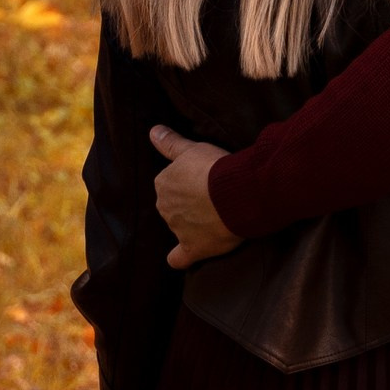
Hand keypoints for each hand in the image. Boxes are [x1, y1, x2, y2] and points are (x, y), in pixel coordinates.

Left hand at [151, 125, 239, 266]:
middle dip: (189, 204)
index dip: (188, 184)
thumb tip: (152, 131)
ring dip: (193, 225)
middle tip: (214, 199)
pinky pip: (179, 258)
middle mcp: (165, 207)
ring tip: (217, 219)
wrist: (236, 193)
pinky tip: (183, 258)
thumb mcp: (193, 148)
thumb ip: (170, 143)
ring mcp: (178, 229)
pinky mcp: (193, 248)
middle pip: (174, 207)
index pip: (171, 185)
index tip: (205, 181)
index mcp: (163, 183)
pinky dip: (180, 258)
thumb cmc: (216, 167)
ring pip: (180, 228)